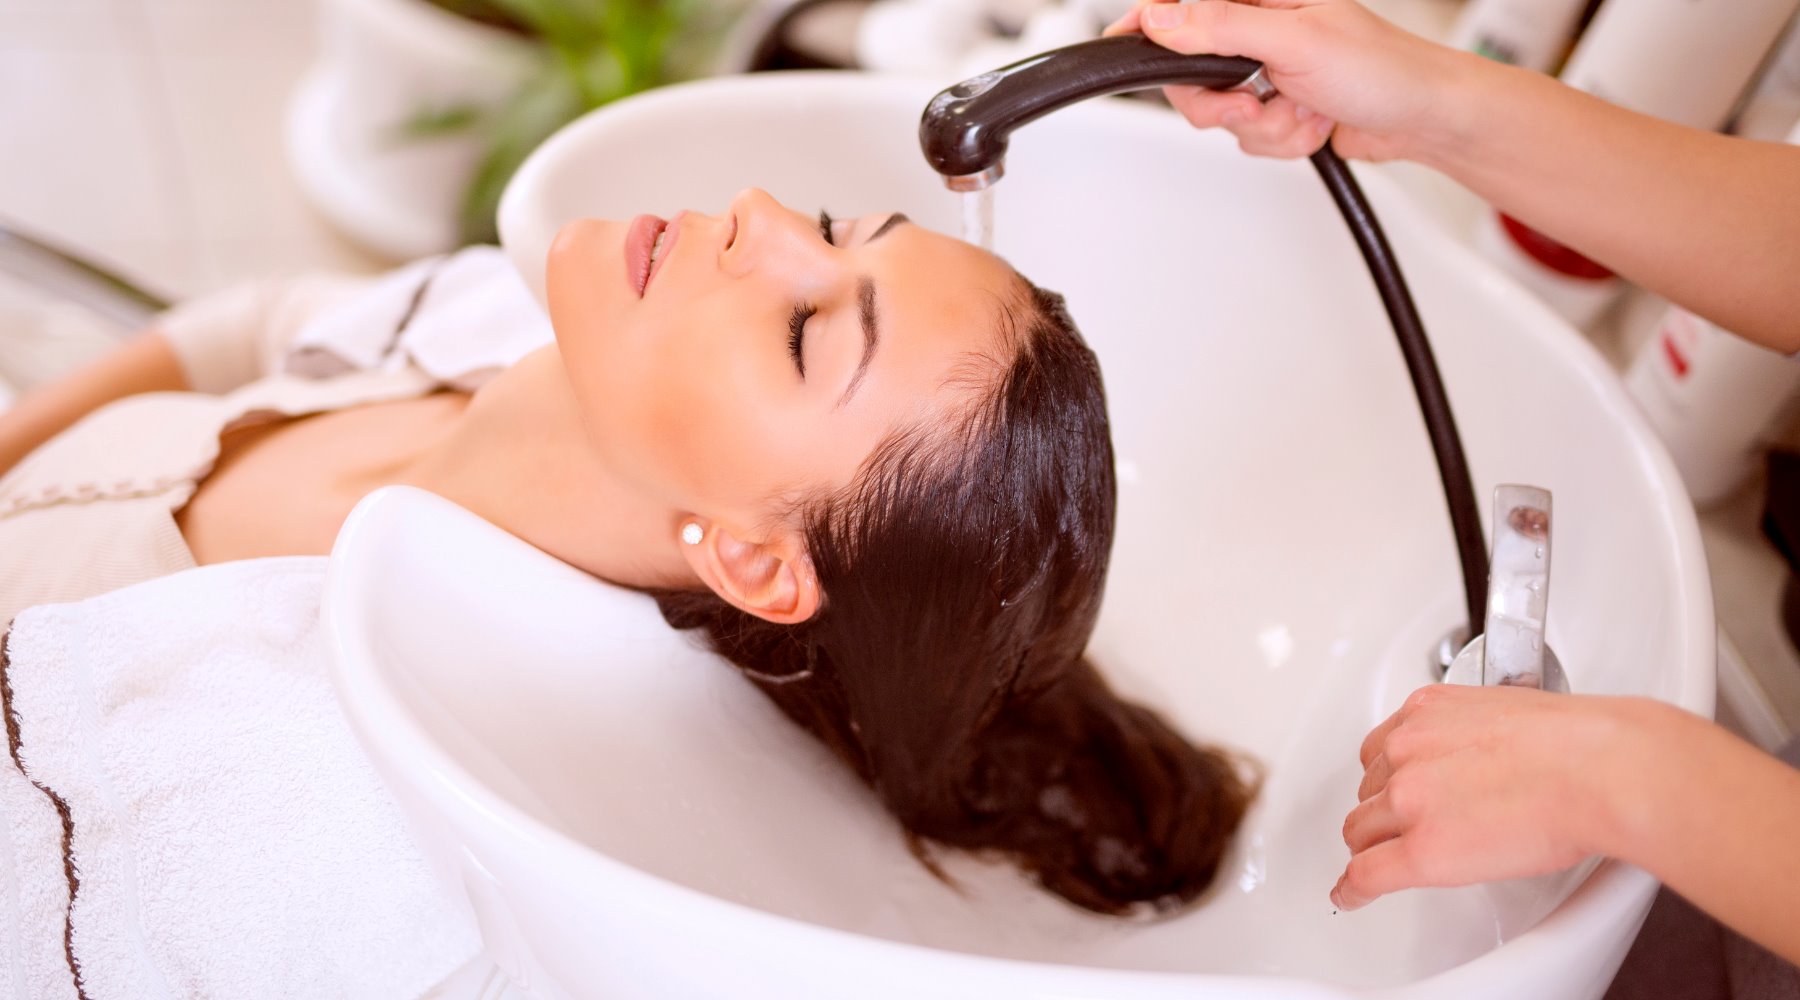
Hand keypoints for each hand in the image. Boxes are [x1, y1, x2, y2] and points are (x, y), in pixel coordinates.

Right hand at [1104, 0, 1473, 161]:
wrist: (1423, 119)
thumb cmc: (1384, 68)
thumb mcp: (1295, 41)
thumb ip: (1222, 27)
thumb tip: (1161, 18)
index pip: (1182, 8)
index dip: (1148, 29)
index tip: (1118, 48)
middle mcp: (1259, 32)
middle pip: (1190, 74)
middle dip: (1224, 103)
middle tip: (1253, 103)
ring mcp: (1266, 73)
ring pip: (1220, 114)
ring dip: (1266, 127)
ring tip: (1305, 110)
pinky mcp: (1277, 109)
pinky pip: (1248, 138)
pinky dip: (1282, 141)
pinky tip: (1314, 123)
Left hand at [1333, 684, 1658, 909]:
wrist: (1597, 771)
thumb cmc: (1578, 745)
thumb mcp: (1505, 711)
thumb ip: (1473, 733)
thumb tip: (1480, 756)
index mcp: (1426, 712)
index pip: (1381, 749)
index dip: (1388, 777)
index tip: (1390, 791)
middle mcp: (1407, 749)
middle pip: (1370, 790)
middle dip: (1384, 810)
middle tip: (1406, 828)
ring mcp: (1408, 798)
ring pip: (1362, 830)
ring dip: (1376, 846)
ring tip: (1389, 861)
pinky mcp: (1421, 848)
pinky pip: (1366, 874)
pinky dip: (1353, 889)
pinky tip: (1351, 897)